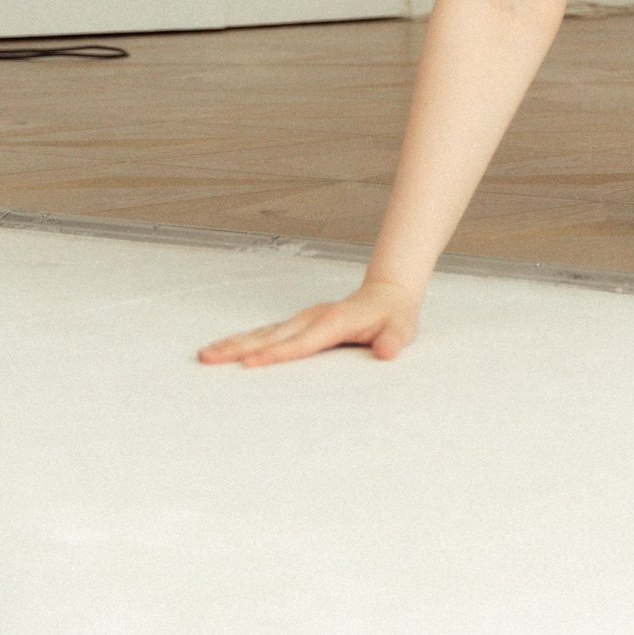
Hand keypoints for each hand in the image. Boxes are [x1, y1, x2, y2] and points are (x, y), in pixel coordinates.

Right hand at [197, 278, 421, 366]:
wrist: (388, 294)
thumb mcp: (402, 329)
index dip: (277, 354)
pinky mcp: (297, 323)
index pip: (302, 342)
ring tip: (205, 355)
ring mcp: (302, 319)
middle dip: (240, 348)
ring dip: (234, 344)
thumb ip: (394, 340)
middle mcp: (312, 318)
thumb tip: (387, 352)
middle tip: (209, 358)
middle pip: (271, 336)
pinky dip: (243, 341)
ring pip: (263, 333)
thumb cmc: (394, 316)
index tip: (250, 365)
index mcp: (335, 322)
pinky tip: (223, 349)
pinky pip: (266, 333)